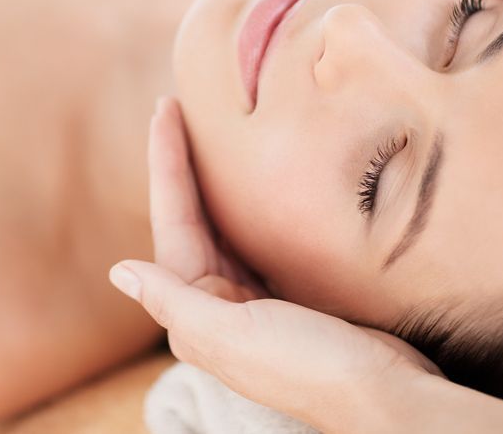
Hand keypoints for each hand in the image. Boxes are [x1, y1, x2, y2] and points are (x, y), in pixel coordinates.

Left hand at [109, 98, 441, 433]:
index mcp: (196, 310)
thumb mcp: (232, 334)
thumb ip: (175, 300)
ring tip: (207, 129)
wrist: (383, 395)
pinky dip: (254, 202)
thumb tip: (118, 271)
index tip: (165, 110)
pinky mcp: (292, 291)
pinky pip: (261, 234)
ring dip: (214, 179)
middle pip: (193, 216)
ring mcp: (255, 296)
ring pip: (225, 222)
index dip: (167, 164)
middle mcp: (219, 302)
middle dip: (183, 164)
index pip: (173, 221)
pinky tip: (256, 176)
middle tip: (177, 107)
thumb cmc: (307, 367)